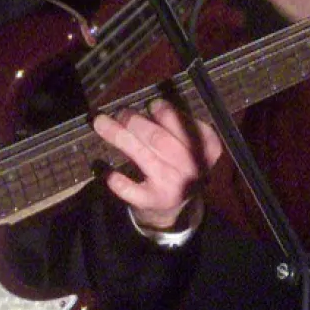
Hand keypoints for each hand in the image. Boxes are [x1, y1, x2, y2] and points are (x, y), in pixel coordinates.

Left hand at [93, 99, 221, 230]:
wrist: (177, 205)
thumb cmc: (180, 162)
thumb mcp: (189, 142)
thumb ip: (178, 124)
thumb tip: (150, 105)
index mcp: (208, 148)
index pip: (188, 126)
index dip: (167, 113)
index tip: (151, 104)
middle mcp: (193, 169)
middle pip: (160, 140)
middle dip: (136, 122)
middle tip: (121, 113)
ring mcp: (174, 187)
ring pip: (143, 157)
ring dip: (120, 137)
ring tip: (101, 123)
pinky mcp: (155, 201)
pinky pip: (134, 191)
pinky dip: (120, 182)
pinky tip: (108, 173)